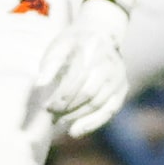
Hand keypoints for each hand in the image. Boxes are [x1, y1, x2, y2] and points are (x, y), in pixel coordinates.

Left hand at [41, 0, 131, 137]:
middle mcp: (108, 63)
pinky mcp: (123, 87)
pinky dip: (93, 123)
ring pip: (99, 104)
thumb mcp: (59, 46)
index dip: (61, 96)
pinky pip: (110, 110)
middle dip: (69, 108)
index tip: (47, 107)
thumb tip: (40, 84)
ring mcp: (118, 76)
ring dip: (77, 117)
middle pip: (89, 93)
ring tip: (60, 122)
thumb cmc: (74, 43)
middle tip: (52, 117)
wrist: (101, 33)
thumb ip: (50, 65)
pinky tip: (75, 131)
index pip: (76, 79)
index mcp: (91, 49)